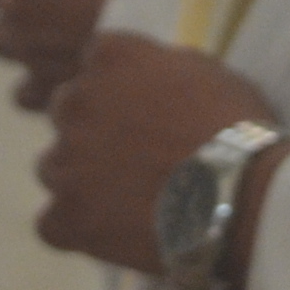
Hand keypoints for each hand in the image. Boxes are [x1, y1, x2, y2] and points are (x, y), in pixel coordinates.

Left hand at [33, 32, 280, 281]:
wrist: (237, 197)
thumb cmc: (233, 130)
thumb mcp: (203, 71)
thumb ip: (156, 66)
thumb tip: (143, 77)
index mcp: (108, 56)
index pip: (93, 65)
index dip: (119, 92)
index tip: (145, 113)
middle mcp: (76, 100)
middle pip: (67, 112)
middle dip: (93, 131)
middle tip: (135, 158)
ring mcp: (66, 160)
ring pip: (53, 167)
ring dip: (80, 179)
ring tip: (127, 200)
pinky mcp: (66, 216)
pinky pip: (52, 223)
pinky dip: (76, 229)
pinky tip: (112, 233)